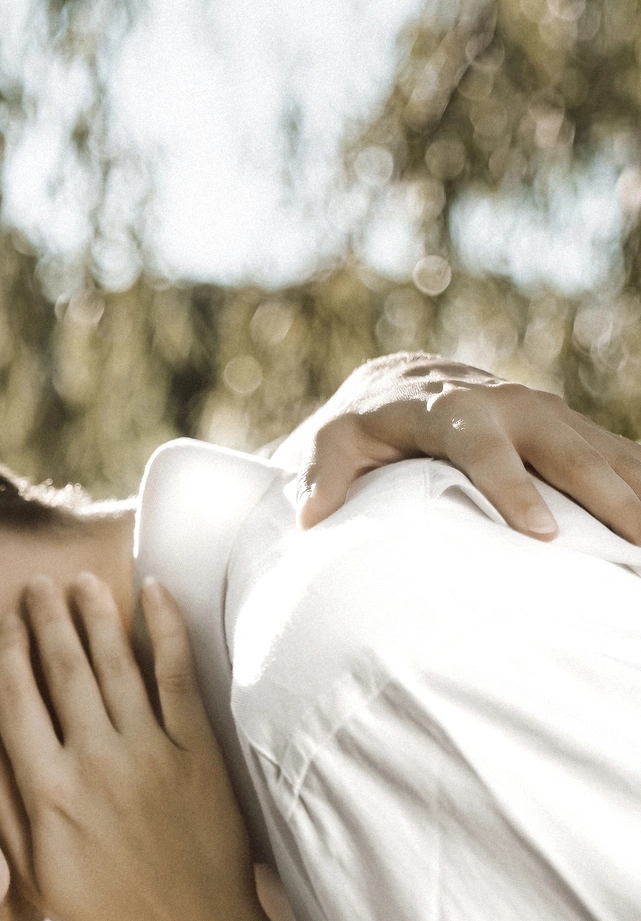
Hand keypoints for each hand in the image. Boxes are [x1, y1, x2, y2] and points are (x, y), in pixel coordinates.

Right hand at [0, 572, 259, 920]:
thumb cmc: (108, 915)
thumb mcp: (34, 873)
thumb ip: (4, 803)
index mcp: (48, 791)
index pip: (16, 699)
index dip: (7, 652)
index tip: (3, 624)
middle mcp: (95, 761)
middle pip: (63, 668)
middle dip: (46, 619)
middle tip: (37, 585)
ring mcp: (150, 751)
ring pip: (115, 663)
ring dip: (95, 615)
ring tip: (81, 582)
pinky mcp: (198, 752)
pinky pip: (178, 677)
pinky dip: (165, 631)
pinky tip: (154, 595)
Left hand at [277, 353, 640, 543]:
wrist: (400, 381)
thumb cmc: (363, 425)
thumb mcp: (331, 442)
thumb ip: (321, 473)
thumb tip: (311, 515)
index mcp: (448, 407)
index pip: (483, 446)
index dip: (513, 488)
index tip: (542, 533)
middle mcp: (505, 403)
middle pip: (561, 447)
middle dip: (603, 493)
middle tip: (633, 539)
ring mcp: (542, 412)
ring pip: (599, 449)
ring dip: (634, 490)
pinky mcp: (564, 424)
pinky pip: (614, 450)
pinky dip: (640, 478)